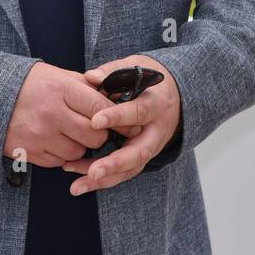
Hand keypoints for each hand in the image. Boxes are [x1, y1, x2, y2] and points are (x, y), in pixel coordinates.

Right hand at [3, 61, 113, 168]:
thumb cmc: (28, 84)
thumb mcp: (57, 75)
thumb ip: (85, 86)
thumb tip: (114, 99)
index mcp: (60, 89)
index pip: (100, 108)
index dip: (116, 117)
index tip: (124, 122)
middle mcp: (51, 113)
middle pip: (94, 136)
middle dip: (98, 134)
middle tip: (92, 128)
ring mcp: (39, 136)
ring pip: (78, 152)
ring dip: (79, 146)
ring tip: (68, 132)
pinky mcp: (29, 152)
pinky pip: (59, 162)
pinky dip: (61, 154)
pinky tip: (53, 140)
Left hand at [61, 53, 181, 194]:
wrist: (176, 95)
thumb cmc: (149, 79)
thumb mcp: (136, 67)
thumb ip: (113, 72)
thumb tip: (91, 77)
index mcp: (155, 104)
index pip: (137, 112)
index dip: (117, 117)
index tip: (94, 121)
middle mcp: (156, 130)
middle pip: (139, 152)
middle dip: (115, 163)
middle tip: (93, 171)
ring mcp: (151, 147)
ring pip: (130, 168)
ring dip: (105, 179)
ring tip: (77, 186)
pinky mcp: (142, 157)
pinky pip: (124, 173)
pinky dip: (103, 180)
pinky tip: (80, 184)